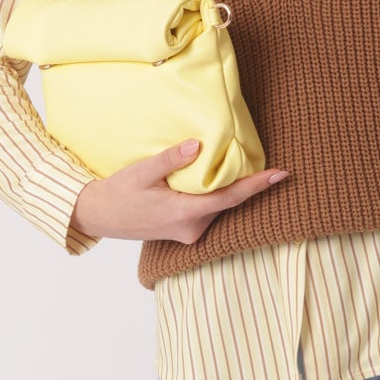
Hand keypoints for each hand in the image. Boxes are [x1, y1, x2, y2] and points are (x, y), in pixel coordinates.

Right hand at [72, 138, 288, 244]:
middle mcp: (191, 229)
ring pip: (218, 208)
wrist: (99, 216)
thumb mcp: (142, 171)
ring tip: (248, 169)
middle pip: (228, 203)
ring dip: (230, 190)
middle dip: (248, 185)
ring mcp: (188, 234)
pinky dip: (217, 197)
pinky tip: (219, 181)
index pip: (229, 198)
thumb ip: (171, 159)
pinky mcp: (184, 232)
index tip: (280, 175)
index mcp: (184, 214)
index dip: (257, 186)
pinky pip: (208, 212)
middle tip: (271, 166)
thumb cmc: (119, 193)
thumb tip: (196, 145)